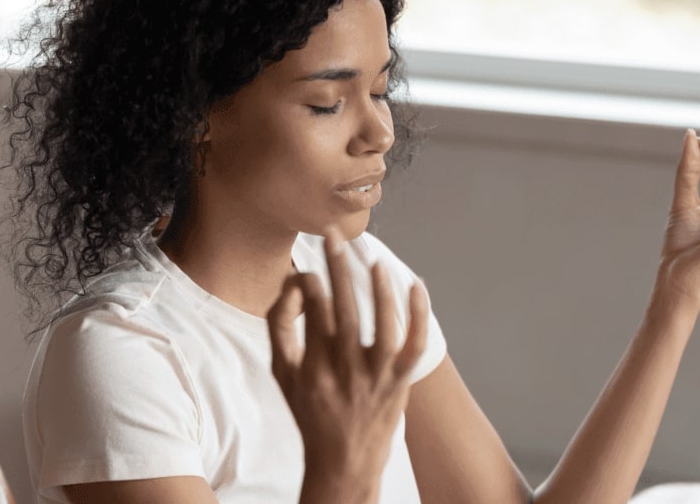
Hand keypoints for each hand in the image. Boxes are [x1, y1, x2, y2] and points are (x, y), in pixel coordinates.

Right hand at [267, 225, 427, 501]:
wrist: (343, 463)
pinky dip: (419, 314)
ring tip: (374, 259)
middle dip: (338, 267)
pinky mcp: (401, 381)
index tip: (308, 269)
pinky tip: (416, 284)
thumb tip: (294, 285)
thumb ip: (281, 328)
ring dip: (379, 288)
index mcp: (312, 366)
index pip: (312, 311)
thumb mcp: (283, 374)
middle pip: (344, 309)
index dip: (310, 282)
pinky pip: (414, 344)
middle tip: (334, 236)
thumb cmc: (310, 412)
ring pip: (383, 325)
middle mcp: (345, 369)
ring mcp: (376, 376)